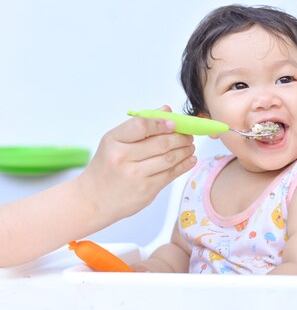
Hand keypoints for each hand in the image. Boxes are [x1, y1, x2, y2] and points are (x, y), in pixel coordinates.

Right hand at [76, 105, 196, 221]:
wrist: (94, 199)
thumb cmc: (107, 167)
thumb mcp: (115, 141)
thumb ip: (140, 125)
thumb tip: (166, 110)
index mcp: (113, 141)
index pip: (142, 125)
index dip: (161, 123)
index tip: (174, 123)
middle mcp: (123, 158)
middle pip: (161, 143)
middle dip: (180, 137)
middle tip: (188, 135)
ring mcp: (135, 176)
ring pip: (169, 158)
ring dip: (185, 150)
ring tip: (190, 145)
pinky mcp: (146, 190)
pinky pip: (171, 174)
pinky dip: (184, 165)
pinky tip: (190, 159)